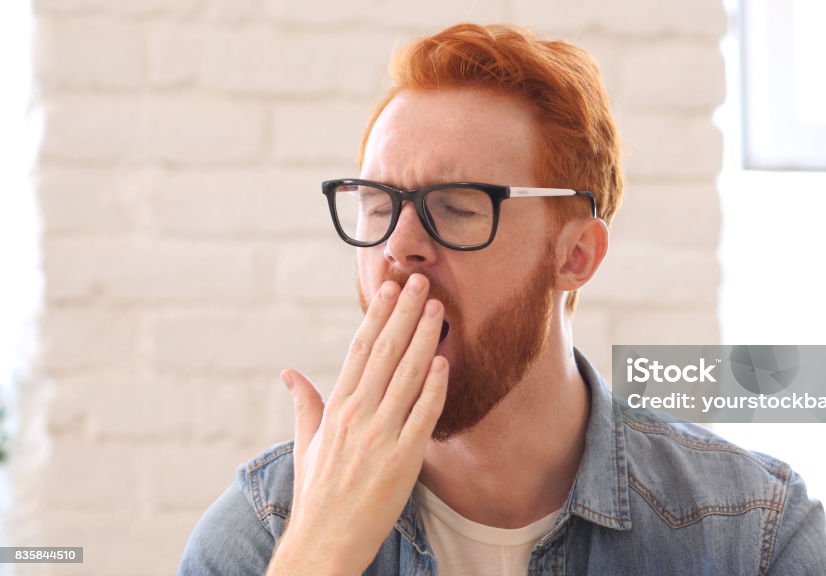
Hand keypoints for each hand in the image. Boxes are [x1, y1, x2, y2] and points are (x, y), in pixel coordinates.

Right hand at [266, 274, 447, 575]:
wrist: (324, 543)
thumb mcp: (305, 445)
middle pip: (385, 353)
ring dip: (424, 339)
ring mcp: (380, 437)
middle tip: (422, 283)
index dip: (378, 316)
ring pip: (407, 377)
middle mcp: (357, 416)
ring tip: (438, 309)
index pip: (359, 350)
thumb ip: (304, 404)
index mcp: (336, 409)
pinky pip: (422, 416)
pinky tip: (444, 362)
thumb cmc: (317, 494)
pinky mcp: (402, 460)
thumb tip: (289, 373)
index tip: (391, 288)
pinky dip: (433, 389)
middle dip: (405, 315)